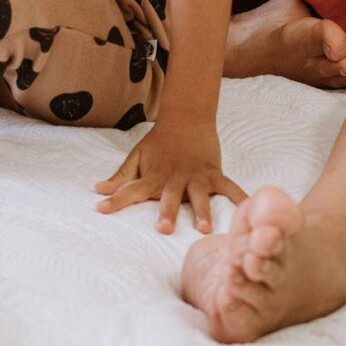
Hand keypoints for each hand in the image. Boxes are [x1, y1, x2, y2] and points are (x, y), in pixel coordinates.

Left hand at [95, 121, 245, 233]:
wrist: (186, 117)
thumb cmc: (159, 143)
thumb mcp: (137, 156)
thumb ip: (121, 176)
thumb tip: (97, 190)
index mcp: (153, 176)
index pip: (131, 189)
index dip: (116, 200)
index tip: (101, 209)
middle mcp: (174, 178)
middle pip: (169, 196)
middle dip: (167, 211)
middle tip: (164, 228)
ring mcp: (196, 175)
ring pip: (199, 195)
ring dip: (202, 210)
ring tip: (204, 228)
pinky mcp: (214, 173)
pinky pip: (229, 187)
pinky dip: (239, 198)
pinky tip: (248, 211)